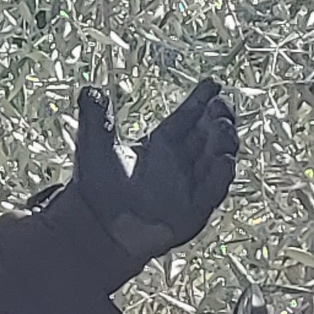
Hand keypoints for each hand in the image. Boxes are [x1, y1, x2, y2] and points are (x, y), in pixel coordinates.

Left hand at [67, 80, 237, 263]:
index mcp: (161, 144)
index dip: (202, 99)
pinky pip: (212, 191)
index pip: (188, 116)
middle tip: (219, 105)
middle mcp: (179, 163)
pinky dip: (220, 176)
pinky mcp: (193, 211)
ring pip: (216, 158)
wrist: (97, 230)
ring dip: (223, 142)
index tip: (213, 83)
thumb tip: (89, 89)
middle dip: (219, 117)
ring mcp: (189, 186)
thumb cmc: (96, 189)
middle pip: (209, 134)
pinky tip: (224, 160)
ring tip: (222, 126)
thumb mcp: (93, 147)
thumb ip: (94, 117)